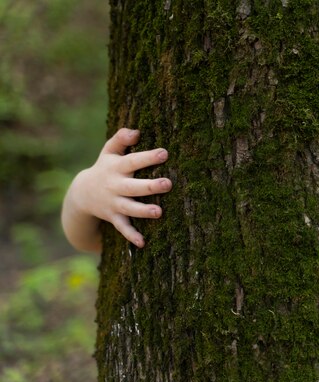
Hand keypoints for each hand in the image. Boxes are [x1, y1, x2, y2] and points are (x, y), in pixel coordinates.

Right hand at [62, 128, 171, 251]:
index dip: (148, 157)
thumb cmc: (105, 168)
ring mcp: (114, 203)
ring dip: (143, 211)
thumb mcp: (109, 152)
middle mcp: (116, 186)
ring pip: (130, 208)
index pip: (133, 161)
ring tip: (159, 212)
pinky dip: (131, 236)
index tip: (164, 153)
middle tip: (168, 184)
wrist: (81, 194)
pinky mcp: (114, 217)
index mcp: (116, 168)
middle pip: (133, 187)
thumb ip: (120, 139)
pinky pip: (122, 228)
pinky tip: (143, 243)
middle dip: (150, 186)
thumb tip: (136, 132)